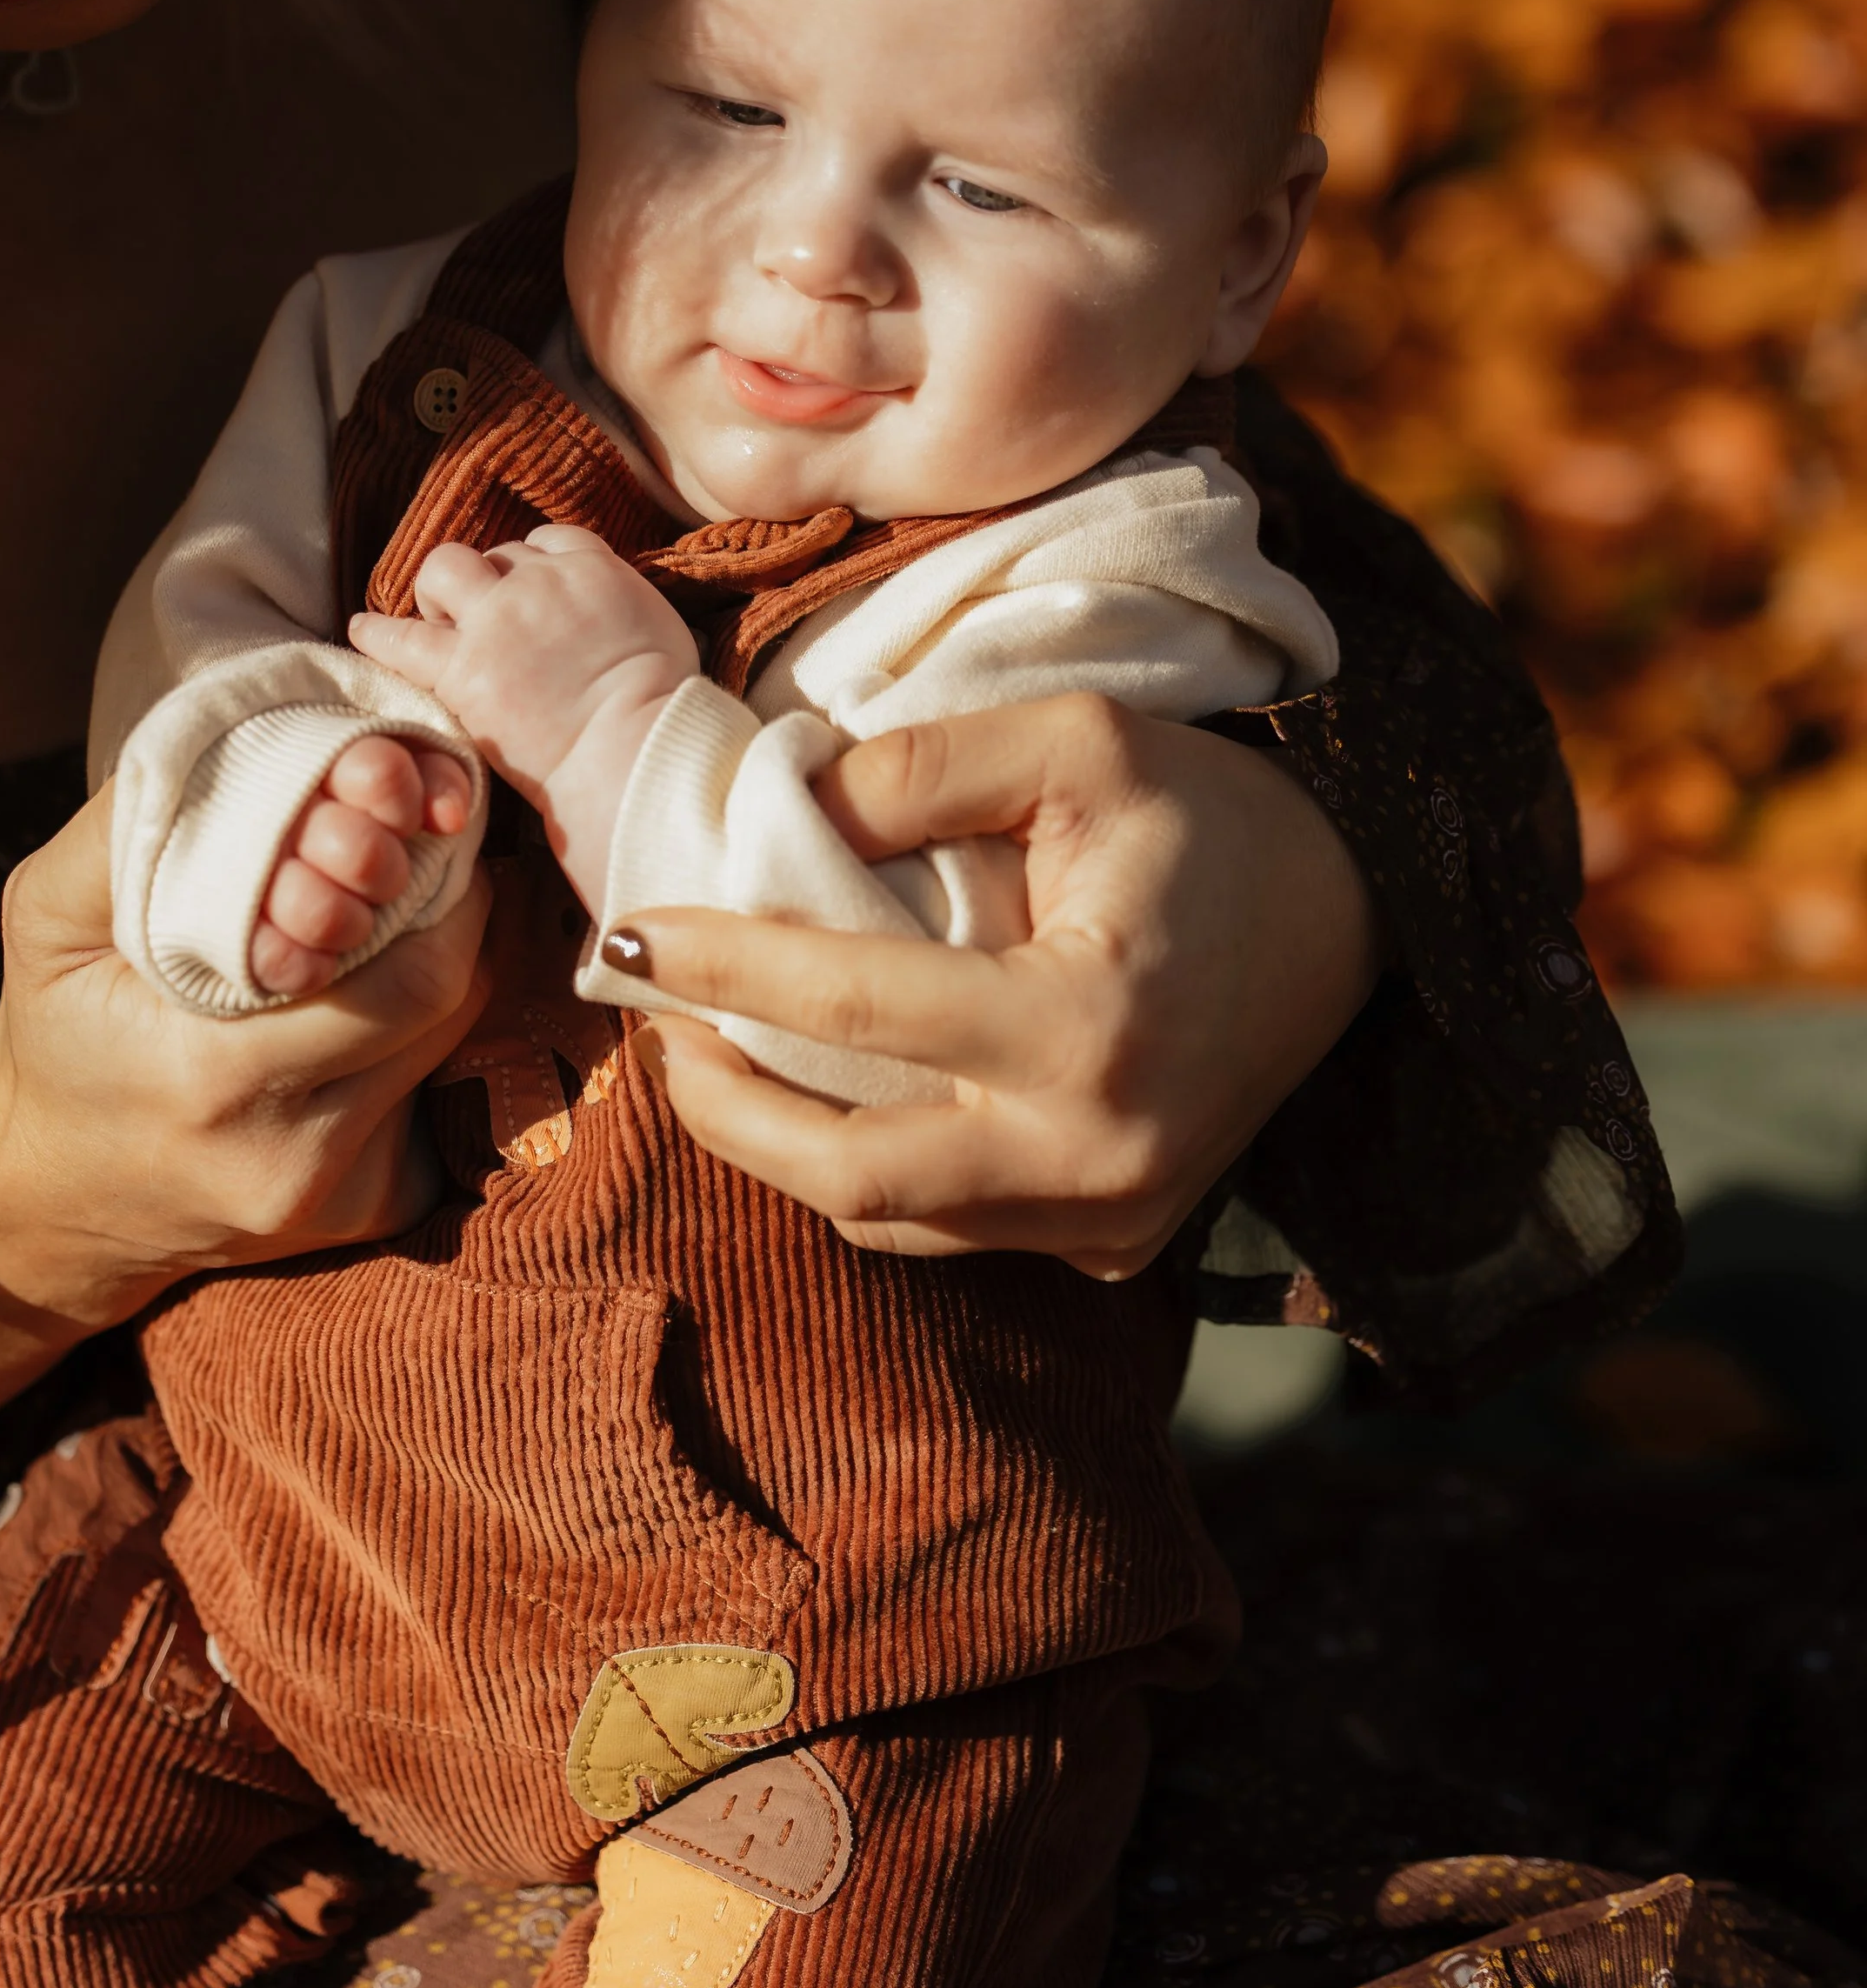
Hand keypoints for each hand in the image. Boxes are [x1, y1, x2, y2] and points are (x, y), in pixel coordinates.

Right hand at [0, 781, 491, 1455]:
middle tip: (412, 851)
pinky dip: (419, 1033)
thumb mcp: (46, 920)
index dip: (432, 885)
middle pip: (450, 1003)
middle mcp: (297, 1158)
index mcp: (217, 1084)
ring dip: (436, 963)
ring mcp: (345, 1194)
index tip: (410, 819)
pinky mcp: (377, 1211)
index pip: (410, 977)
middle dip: (447, 911)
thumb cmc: (55, 1036)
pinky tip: (366, 1002)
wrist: (47, 1200)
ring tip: (386, 911)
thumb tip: (235, 734)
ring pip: (454, 1042)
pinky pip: (440, 1095)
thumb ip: (128, 829)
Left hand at [350, 524, 696, 912]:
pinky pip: (401, 637)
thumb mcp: (667, 633)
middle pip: (497, 553)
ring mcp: (496, 621)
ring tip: (437, 619)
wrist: (633, 746)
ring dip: (439, 591)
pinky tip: (362, 631)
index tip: (530, 592)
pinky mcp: (461, 669)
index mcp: (595, 569)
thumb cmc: (664, 708)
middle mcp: (540, 581)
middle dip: (488, 578)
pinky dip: (378, 632)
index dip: (533, 567)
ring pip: (444, 568)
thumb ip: (630, 609)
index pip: (549, 541)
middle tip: (485, 616)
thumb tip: (621, 620)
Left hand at [611, 694, 1378, 1279]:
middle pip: (849, 1177)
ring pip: (889, 1220)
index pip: (856, 1008)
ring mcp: (1110, 1224)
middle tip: (656, 1028)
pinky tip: (821, 1096)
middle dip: (724, 1109)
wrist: (1362, 923)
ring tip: (714, 1052)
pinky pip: (953, 1227)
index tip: (624, 934)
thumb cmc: (1215, 817)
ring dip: (783, 1146)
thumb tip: (787, 815)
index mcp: (1089, 1032)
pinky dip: (869, 1169)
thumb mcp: (1081, 739)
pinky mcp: (1113, 1248)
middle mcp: (1097, 1160)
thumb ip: (923, 767)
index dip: (722, 966)